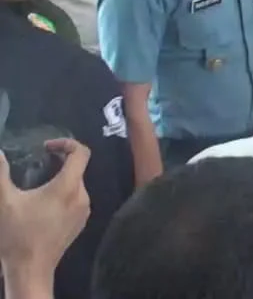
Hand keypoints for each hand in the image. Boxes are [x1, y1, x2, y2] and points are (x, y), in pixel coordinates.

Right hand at [0, 139, 90, 273]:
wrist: (30, 269)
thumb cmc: (17, 234)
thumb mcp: (4, 201)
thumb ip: (0, 174)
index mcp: (68, 187)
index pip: (81, 153)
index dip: (66, 143)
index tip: (46, 147)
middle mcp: (82, 196)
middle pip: (78, 169)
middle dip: (60, 161)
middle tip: (39, 162)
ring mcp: (84, 212)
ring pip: (77, 185)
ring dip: (61, 179)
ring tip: (39, 183)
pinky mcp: (80, 224)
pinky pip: (76, 200)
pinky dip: (64, 194)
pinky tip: (43, 204)